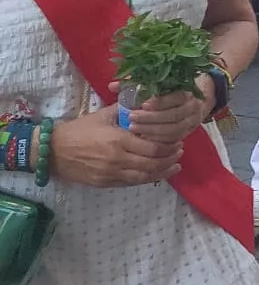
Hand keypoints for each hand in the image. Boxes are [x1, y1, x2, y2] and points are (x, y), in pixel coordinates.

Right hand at [51, 105, 181, 187]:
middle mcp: (117, 159)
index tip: (178, 141)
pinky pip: (131, 183)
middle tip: (179, 153)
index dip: (170, 147)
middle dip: (170, 159)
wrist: (53, 151)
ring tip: (174, 167)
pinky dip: (146, 179)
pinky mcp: (105, 183)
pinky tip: (155, 174)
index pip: (154, 147)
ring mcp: (111, 173)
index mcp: (119, 140)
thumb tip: (148, 101)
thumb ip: (127, 110)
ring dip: (162, 172)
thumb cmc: (80, 130)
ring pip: (144, 177)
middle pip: (153, 164)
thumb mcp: (104, 115)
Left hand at [116, 82, 207, 144]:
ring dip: (153, 130)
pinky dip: (158, 140)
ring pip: (174, 129)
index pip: (176, 97)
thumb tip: (113, 86)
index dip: (160, 102)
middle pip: (174, 115)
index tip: (144, 104)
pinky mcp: (185, 134)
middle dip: (152, 118)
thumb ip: (135, 84)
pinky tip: (143, 138)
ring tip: (134, 128)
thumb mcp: (153, 86)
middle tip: (132, 118)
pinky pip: (173, 139)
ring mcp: (190, 122)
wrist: (188, 105)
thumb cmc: (166, 94)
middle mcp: (192, 107)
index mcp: (186, 92)